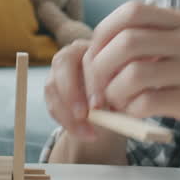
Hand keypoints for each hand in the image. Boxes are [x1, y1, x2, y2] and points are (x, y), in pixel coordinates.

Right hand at [43, 39, 128, 162]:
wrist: (114, 105)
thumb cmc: (125, 92)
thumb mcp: (128, 91)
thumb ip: (121, 93)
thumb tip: (114, 105)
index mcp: (96, 47)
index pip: (88, 58)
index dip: (92, 82)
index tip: (99, 105)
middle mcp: (73, 52)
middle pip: (62, 64)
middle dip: (71, 93)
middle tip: (83, 116)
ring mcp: (59, 70)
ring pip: (52, 86)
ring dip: (67, 113)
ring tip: (87, 133)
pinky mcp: (52, 88)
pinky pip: (52, 104)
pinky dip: (65, 121)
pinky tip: (83, 133)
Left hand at [82, 0, 179, 139]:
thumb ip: (154, 41)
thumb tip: (102, 54)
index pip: (129, 13)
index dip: (102, 35)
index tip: (96, 59)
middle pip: (124, 42)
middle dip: (99, 68)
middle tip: (97, 89)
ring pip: (133, 73)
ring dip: (113, 92)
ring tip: (115, 104)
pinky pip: (150, 102)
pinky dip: (132, 110)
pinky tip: (136, 114)